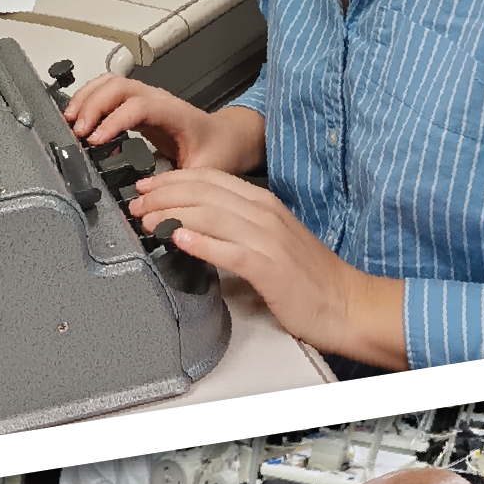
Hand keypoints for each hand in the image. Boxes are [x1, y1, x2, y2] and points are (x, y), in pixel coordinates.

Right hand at [61, 76, 256, 174]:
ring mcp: (147, 99)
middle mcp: (159, 100)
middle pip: (117, 86)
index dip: (113, 120)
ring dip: (87, 98)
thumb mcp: (205, 171)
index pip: (138, 106)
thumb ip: (180, 186)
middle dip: (92, 105)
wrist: (230, 137)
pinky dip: (90, 99)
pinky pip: (109, 92)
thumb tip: (154, 203)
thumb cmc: (220, 149)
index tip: (96, 140)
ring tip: (71, 122)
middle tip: (77, 131)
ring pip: (110, 83)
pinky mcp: (139, 105)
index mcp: (175, 114)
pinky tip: (80, 119)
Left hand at [130, 169, 406, 365]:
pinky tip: (180, 240)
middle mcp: (265, 215)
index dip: (172, 180)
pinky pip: (229, 250)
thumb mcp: (273, 238)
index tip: (147, 188)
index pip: (210, 179)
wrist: (347, 303)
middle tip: (137, 204)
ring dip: (172, 215)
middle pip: (204, 192)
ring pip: (211, 215)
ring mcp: (268, 239)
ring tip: (147, 221)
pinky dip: (202, 243)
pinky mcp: (269, 267)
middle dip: (164, 194)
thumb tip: (196, 224)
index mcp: (265, 204)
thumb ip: (238, 226)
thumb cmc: (311, 278)